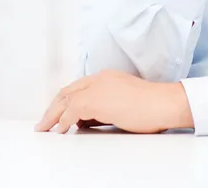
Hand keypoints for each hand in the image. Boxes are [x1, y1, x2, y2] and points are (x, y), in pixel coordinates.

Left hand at [34, 70, 192, 133]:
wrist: (163, 103)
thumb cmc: (150, 106)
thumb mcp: (122, 104)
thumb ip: (103, 108)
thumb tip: (84, 120)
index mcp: (107, 77)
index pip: (78, 87)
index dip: (64, 100)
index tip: (56, 113)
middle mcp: (100, 78)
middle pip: (68, 91)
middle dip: (53, 107)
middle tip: (44, 123)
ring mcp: (98, 87)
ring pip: (66, 99)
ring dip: (53, 115)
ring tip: (45, 128)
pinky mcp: (97, 99)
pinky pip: (72, 110)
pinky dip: (63, 120)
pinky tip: (60, 130)